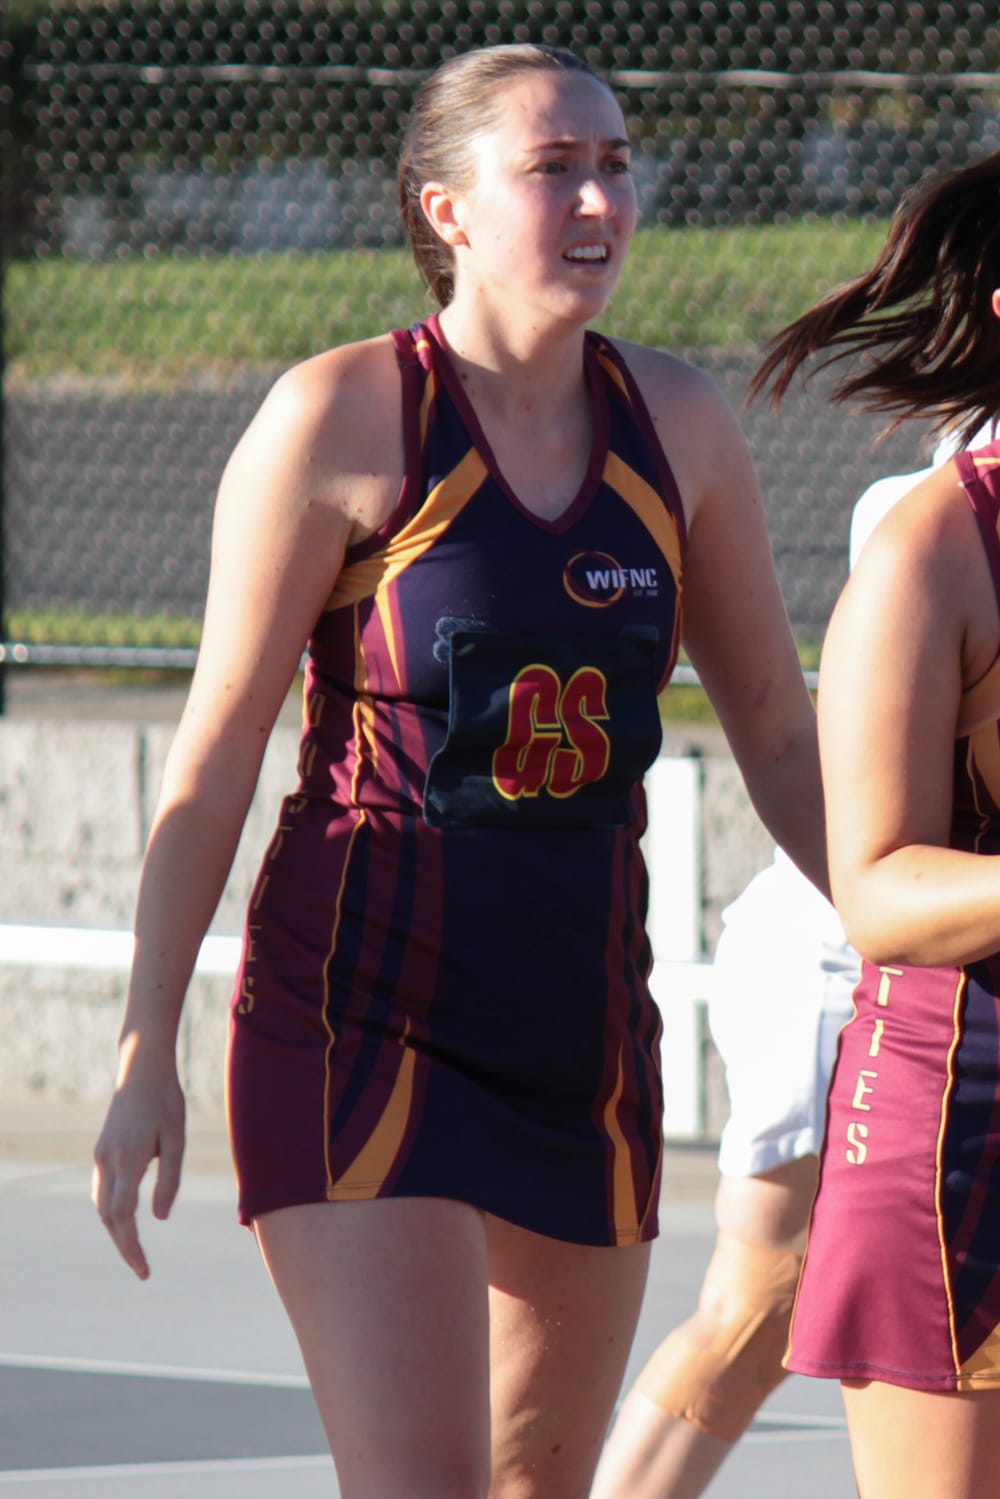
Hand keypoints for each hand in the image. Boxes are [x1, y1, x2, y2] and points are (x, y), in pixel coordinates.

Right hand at [92, 1056, 185, 1280]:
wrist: (141, 1068)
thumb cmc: (166, 1100)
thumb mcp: (176, 1138)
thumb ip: (169, 1179)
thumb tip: (159, 1219)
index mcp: (127, 1160)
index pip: (123, 1217)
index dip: (131, 1247)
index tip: (144, 1271)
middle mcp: (107, 1161)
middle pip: (108, 1218)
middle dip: (123, 1246)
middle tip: (142, 1270)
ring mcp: (101, 1155)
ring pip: (101, 1205)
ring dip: (116, 1230)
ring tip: (135, 1250)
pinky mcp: (102, 1149)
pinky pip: (101, 1190)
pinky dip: (111, 1211)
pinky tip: (125, 1218)